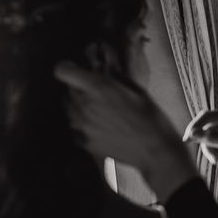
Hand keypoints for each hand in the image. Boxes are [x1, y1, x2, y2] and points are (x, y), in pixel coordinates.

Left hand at [54, 61, 196, 199]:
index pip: (63, 71)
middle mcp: (85, 106)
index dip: (68, 67)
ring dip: (79, 106)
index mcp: (98, 88)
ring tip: (100, 110)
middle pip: (67, 90)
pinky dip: (82, 125)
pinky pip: (74, 128)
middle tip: (96, 92)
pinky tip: (99, 126)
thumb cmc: (150, 118)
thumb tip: (104, 67)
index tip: (75, 69)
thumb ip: (115, 76)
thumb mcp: (136, 89)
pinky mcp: (84, 142)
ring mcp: (82, 126)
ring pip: (69, 108)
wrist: (154, 150)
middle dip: (79, 88)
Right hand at [183, 109, 217, 182]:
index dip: (194, 127)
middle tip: (194, 149)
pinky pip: (215, 142)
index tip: (186, 141)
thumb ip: (214, 139)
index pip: (207, 116)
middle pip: (206, 124)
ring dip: (212, 149)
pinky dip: (217, 152)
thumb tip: (193, 134)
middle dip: (203, 140)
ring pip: (209, 136)